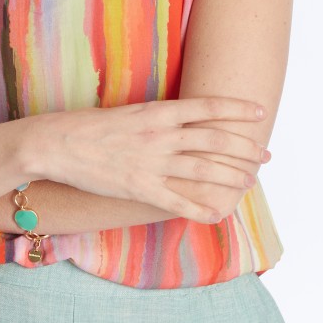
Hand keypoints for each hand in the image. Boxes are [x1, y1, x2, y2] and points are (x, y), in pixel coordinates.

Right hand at [35, 97, 271, 224]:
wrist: (57, 143)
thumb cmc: (89, 126)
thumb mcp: (129, 112)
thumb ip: (157, 118)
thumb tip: (183, 122)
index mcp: (157, 112)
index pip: (208, 108)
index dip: (237, 110)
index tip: (260, 112)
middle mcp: (160, 136)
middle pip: (215, 141)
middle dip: (245, 149)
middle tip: (265, 155)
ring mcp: (152, 163)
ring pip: (204, 171)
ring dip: (232, 177)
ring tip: (250, 180)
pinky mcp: (140, 188)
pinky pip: (179, 202)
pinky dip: (201, 210)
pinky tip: (218, 214)